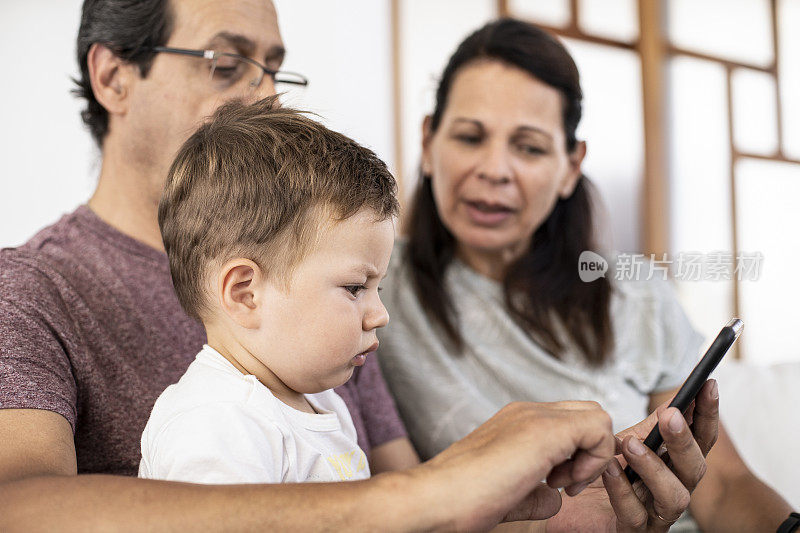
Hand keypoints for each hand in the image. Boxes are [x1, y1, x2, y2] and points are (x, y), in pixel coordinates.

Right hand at [417, 401, 615, 530]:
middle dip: (591, 450)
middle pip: (587, 411)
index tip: (559, 485)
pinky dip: (595, 459)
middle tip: (567, 484)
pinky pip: (599, 427)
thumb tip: (556, 498)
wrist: (436, 497)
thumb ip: (536, 493)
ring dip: (593, 455)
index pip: (568, 421)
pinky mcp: (545, 429)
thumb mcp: (508, 496)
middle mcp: (527, 412)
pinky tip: (566, 483)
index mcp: (516, 422)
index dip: (578, 453)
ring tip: (564, 485)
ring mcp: (535, 416)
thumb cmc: (462, 500)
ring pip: (597, 415)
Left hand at [546, 379, 718, 531]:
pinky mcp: (632, 531)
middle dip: (684, 441)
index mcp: (675, 467)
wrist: (571, 504)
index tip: (707, 385)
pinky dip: (622, 490)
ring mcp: (655, 515)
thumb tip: (676, 399)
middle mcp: (673, 491)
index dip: (708, 414)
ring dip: (654, 467)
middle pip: (696, 469)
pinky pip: (634, 514)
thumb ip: (651, 428)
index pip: (701, 440)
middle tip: (670, 415)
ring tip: (630, 444)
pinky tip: (609, 470)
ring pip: (674, 496)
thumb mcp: (627, 444)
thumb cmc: (603, 474)